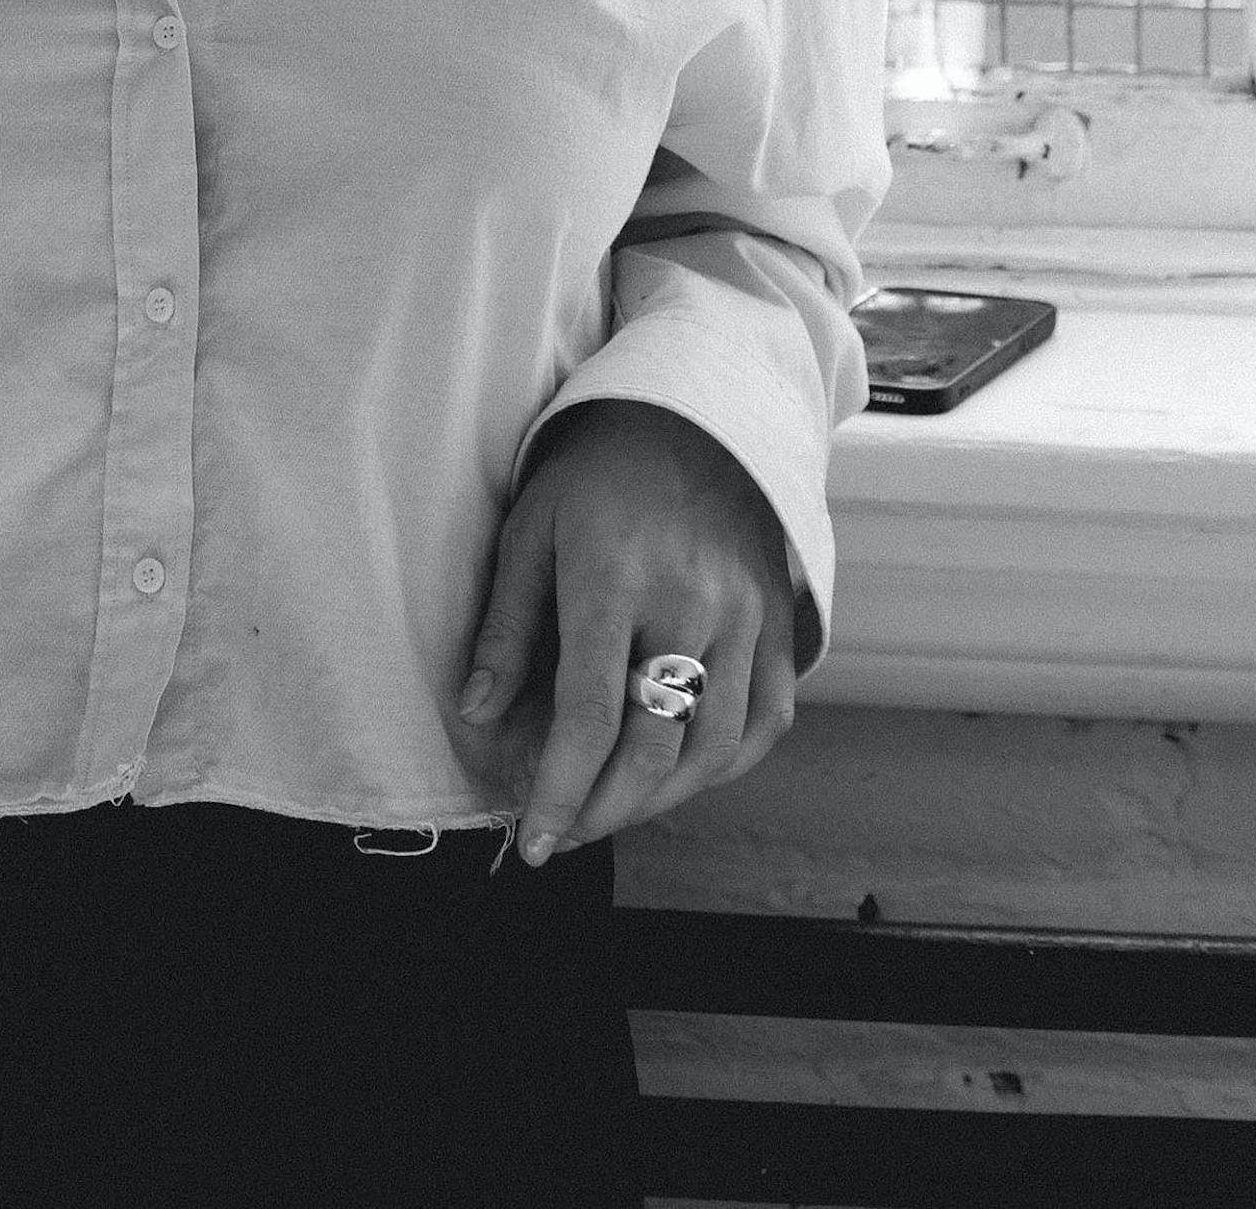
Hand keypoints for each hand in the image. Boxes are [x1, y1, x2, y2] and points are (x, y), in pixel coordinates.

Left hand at [457, 401, 796, 864]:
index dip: (558, 790)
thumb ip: (506, 628)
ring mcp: (745, 618)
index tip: (530, 840)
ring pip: (711, 751)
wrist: (693, 416)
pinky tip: (678, 777)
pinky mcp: (779, 625)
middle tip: (562, 835)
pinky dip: (722, 767)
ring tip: (608, 812)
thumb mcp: (530, 531)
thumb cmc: (595, 476)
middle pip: (652, 749)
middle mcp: (690, 604)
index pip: (588, 716)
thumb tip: (476, 716)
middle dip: (600, 811)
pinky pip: (763, 724)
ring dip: (657, 803)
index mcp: (614, 578)